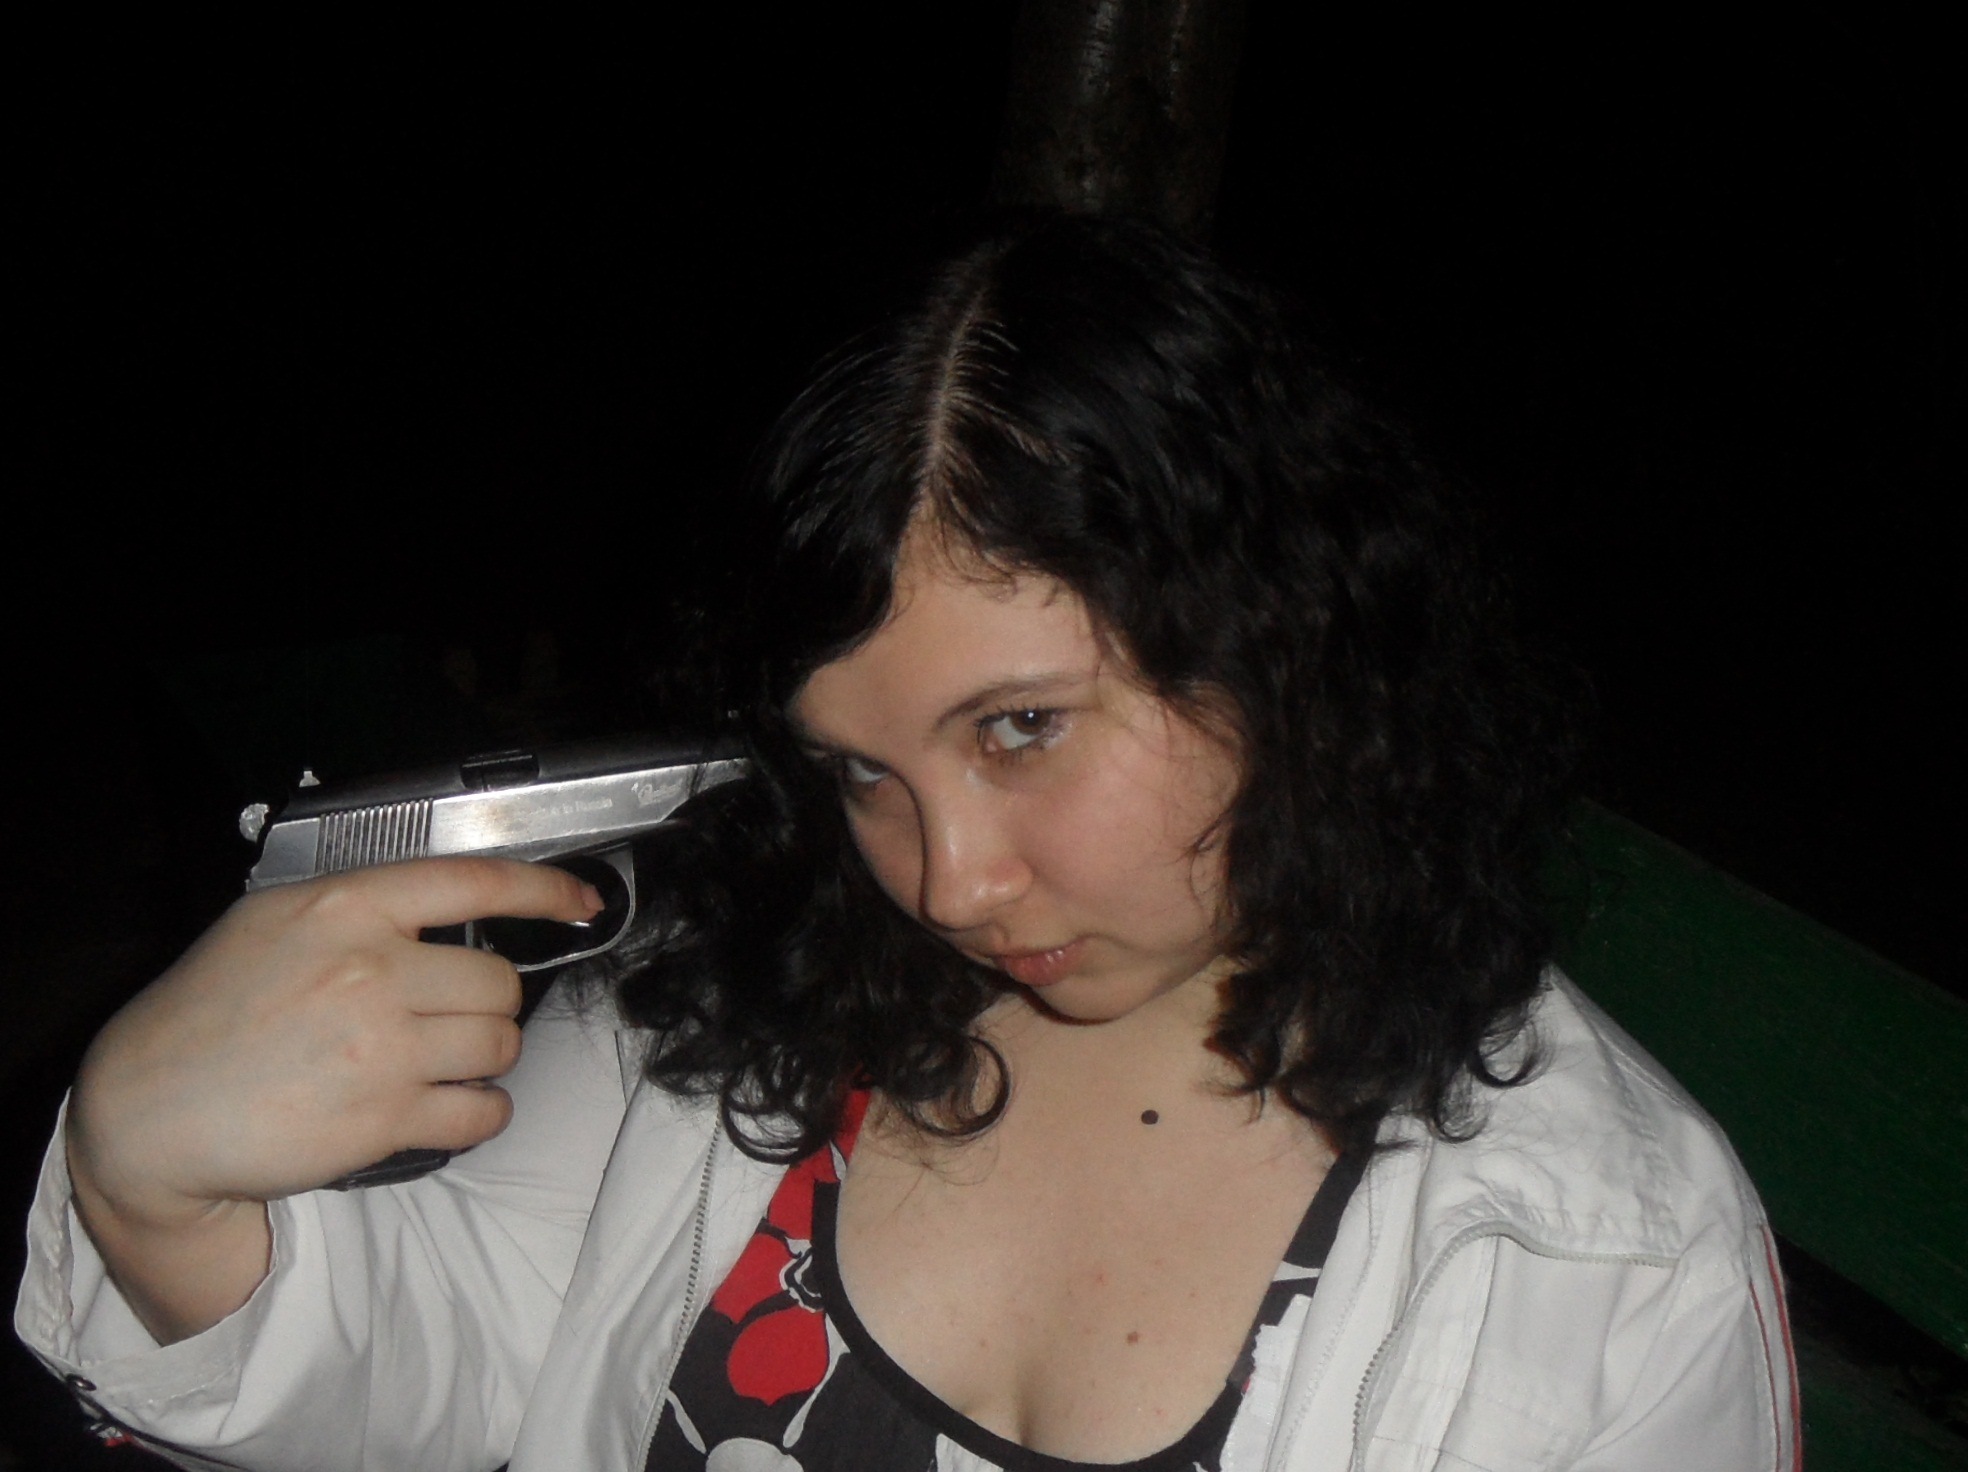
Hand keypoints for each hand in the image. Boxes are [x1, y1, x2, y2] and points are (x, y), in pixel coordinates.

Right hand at [68, 857, 601, 1228]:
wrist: (150, 1110)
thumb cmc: (209, 1010)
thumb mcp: (272, 921)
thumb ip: (359, 907)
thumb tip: (443, 905)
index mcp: (348, 908)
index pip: (476, 882)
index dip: (546, 890)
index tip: (582, 902)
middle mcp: (373, 971)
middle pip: (499, 983)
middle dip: (488, 1005)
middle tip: (449, 1019)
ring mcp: (383, 1047)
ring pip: (500, 1046)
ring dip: (486, 1058)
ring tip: (443, 1064)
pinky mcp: (384, 1118)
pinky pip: (483, 1113)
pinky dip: (481, 1113)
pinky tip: (449, 1108)